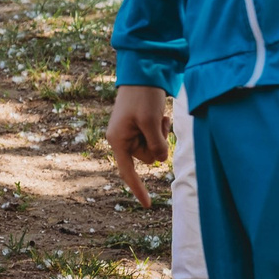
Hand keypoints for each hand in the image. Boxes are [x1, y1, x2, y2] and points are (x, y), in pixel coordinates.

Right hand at [106, 85, 171, 205]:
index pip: (127, 171)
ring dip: (161, 136)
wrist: (143, 73)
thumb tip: (161, 160)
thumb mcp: (151, 122)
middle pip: (146, 157)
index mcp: (118, 139)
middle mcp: (122, 138)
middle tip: (160, 124)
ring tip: (160, 116)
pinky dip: (161, 130)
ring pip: (153, 148)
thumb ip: (157, 145)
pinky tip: (160, 115)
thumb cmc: (143, 96)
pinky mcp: (139, 127)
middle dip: (157, 144)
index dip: (137, 188)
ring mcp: (130, 133)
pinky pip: (154, 138)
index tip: (147, 205)